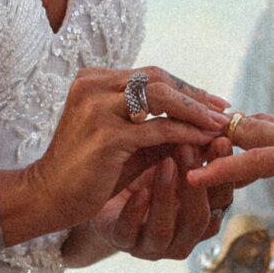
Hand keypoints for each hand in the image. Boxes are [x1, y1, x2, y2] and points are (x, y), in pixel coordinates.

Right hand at [19, 67, 227, 238]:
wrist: (49, 197)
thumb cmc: (89, 171)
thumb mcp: (125, 140)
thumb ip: (157, 127)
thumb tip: (204, 122)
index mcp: (94, 80)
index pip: (150, 74)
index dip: (186, 87)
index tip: (215, 101)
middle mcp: (93, 86)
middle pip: (158, 78)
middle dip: (195, 94)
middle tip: (224, 111)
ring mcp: (98, 109)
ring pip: (160, 97)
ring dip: (195, 110)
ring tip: (219, 125)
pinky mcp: (106, 136)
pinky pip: (157, 129)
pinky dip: (185, 133)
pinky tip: (203, 143)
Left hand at [90, 144, 235, 260]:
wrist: (106, 193)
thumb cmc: (146, 175)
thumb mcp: (172, 159)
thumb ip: (195, 150)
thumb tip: (222, 124)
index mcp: (200, 220)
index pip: (221, 202)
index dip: (223, 174)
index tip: (219, 139)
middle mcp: (179, 239)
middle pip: (198, 220)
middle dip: (196, 184)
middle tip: (190, 147)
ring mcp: (149, 245)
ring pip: (164, 230)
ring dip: (166, 195)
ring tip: (165, 162)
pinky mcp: (120, 241)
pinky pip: (129, 232)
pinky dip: (136, 211)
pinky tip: (139, 191)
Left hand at [187, 116, 273, 242]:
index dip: (245, 136)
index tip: (217, 138)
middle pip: (251, 125)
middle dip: (217, 129)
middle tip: (181, 132)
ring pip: (246, 135)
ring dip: (211, 144)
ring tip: (173, 150)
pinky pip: (256, 160)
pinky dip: (224, 168)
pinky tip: (197, 176)